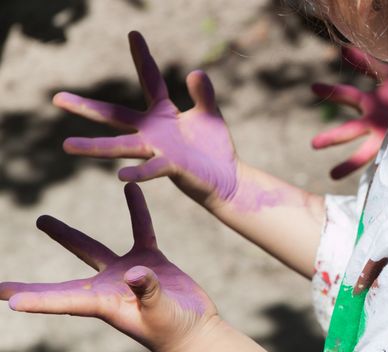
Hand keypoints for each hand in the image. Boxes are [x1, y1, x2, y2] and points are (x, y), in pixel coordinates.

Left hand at [0, 183, 217, 351]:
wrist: (195, 327)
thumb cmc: (176, 329)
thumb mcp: (161, 313)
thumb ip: (148, 292)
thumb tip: (135, 273)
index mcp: (106, 304)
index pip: (64, 300)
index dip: (37, 299)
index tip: (8, 299)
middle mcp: (109, 288)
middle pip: (64, 280)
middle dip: (33, 283)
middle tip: (0, 285)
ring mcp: (128, 273)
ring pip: (92, 250)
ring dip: (68, 236)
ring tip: (42, 221)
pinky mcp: (150, 260)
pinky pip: (140, 230)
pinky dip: (136, 211)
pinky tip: (130, 189)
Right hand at [53, 31, 237, 207]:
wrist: (225, 177)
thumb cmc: (214, 147)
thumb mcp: (209, 114)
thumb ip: (203, 94)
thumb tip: (195, 71)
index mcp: (162, 113)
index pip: (150, 79)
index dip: (142, 57)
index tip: (134, 33)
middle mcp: (153, 130)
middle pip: (115, 115)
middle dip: (86, 107)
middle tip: (56, 98)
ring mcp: (159, 149)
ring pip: (122, 146)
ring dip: (95, 147)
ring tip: (67, 145)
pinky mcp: (171, 167)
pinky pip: (152, 168)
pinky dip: (139, 172)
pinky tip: (121, 175)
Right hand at [311, 47, 387, 178]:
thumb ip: (367, 62)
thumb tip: (343, 47)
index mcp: (370, 104)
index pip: (347, 97)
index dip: (332, 91)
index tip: (314, 87)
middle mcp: (373, 123)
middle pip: (350, 130)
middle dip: (332, 137)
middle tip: (314, 145)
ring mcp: (384, 137)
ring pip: (363, 153)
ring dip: (348, 164)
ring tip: (333, 175)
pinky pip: (384, 162)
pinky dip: (377, 173)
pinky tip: (374, 184)